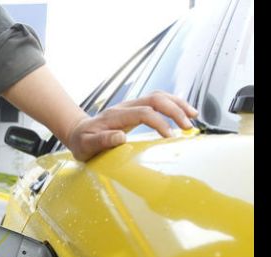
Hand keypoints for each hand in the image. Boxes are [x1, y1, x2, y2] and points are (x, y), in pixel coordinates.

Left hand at [66, 91, 198, 161]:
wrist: (77, 133)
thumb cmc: (82, 143)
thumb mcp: (86, 146)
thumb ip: (101, 141)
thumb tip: (120, 138)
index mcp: (115, 116)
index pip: (143, 113)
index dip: (160, 123)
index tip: (171, 137)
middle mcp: (125, 107)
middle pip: (155, 99)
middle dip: (174, 110)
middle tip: (188, 126)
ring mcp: (131, 106)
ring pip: (159, 96)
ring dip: (177, 104)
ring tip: (193, 116)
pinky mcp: (136, 109)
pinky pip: (157, 101)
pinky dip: (173, 105)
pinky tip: (184, 113)